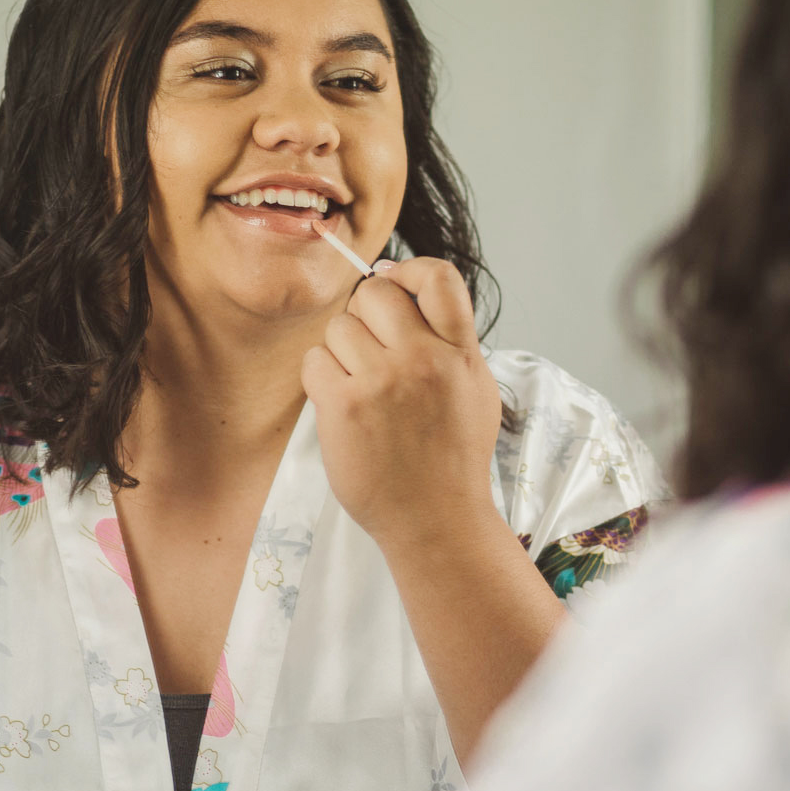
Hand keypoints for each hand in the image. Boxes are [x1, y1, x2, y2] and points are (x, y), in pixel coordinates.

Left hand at [301, 257, 500, 547]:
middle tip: (372, 348)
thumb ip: (447, 338)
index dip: (409, 271)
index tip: (397, 286)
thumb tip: (404, 286)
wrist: (436, 519)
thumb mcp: (474, 388)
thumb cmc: (452, 456)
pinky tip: (343, 405)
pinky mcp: (344, 407)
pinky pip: (315, 360)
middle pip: (374, 292)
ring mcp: (382, 383)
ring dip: (342, 351)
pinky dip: (322, 378)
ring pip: (339, 326)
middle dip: (366, 313)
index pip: (438, 277)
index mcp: (460, 353)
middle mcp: (423, 360)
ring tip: (362, 387)